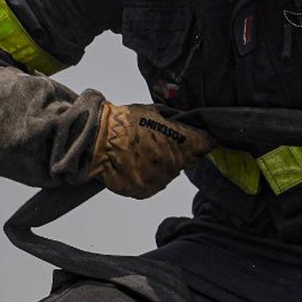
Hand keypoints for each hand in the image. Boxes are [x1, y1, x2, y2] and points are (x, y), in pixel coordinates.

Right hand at [88, 102, 214, 198]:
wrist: (95, 139)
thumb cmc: (124, 122)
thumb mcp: (154, 111)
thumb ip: (176, 120)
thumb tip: (188, 121)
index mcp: (181, 142)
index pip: (206, 144)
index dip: (203, 140)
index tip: (200, 138)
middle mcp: (173, 164)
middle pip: (188, 160)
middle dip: (180, 152)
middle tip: (161, 142)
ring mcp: (159, 179)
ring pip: (170, 173)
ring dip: (163, 165)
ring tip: (143, 152)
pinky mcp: (144, 190)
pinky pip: (153, 184)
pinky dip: (148, 176)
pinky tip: (135, 163)